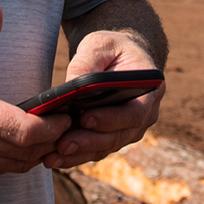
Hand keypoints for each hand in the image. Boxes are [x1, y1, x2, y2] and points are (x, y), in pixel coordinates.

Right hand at [0, 1, 69, 175]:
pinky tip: (21, 140)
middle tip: (67, 121)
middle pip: (27, 155)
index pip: (25, 133)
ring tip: (50, 131)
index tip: (66, 113)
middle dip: (53, 141)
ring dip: (36, 153)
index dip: (54, 128)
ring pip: (13, 167)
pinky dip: (14, 160)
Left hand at [43, 29, 164, 169]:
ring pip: (105, 147)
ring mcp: (130, 129)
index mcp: (150, 90)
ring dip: (79, 154)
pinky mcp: (113, 137)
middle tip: (63, 144)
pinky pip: (96, 150)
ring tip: (53, 157)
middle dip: (89, 142)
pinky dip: (75, 156)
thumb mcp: (100, 45)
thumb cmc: (111, 49)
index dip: (111, 119)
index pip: (134, 112)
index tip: (86, 118)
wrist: (118, 59)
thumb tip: (71, 85)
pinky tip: (54, 158)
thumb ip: (88, 61)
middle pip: (119, 136)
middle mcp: (145, 115)